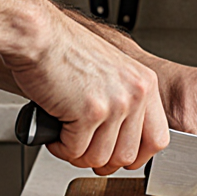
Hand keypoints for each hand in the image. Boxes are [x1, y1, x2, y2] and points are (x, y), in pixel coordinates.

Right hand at [3, 10, 169, 174]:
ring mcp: (114, 104)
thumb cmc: (65, 50)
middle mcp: (135, 94)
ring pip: (99, 158)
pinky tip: (54, 131)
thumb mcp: (111, 73)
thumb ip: (124, 103)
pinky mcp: (88, 113)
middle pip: (127, 156)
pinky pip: (75, 151)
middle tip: (83, 149)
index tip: (118, 156)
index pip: (158, 139)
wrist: (38, 35)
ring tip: (65, 136)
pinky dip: (60, 147)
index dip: (135, 156)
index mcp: (145, 84)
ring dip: (77, 154)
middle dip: (101, 160)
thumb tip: (120, 140)